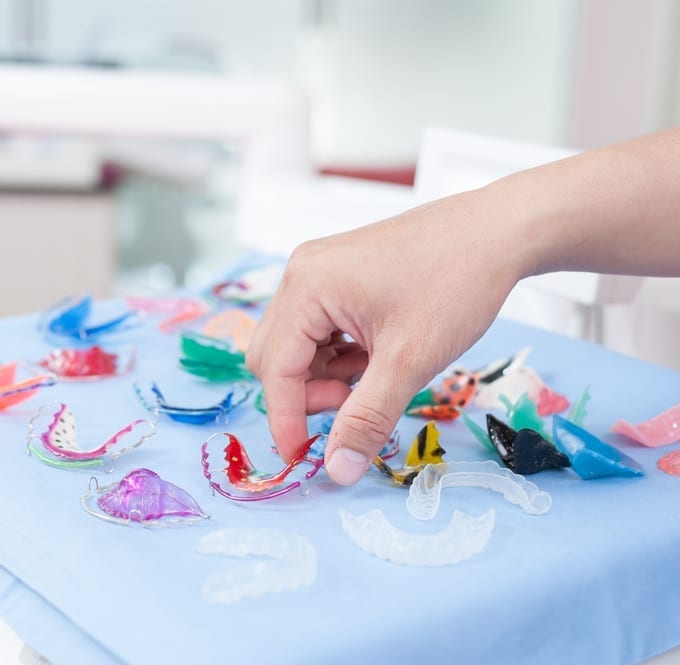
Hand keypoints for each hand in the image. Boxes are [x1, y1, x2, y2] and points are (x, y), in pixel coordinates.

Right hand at [246, 189, 523, 484]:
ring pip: (296, 346)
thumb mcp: (410, 361)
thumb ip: (367, 419)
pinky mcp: (337, 275)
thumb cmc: (457, 284)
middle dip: (306, 394)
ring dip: (326, 377)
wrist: (499, 230)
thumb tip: (337, 471)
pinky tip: (377, 357)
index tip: (304, 460)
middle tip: (355, 406)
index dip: (285, 420)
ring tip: (378, 376)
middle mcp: (301, 274)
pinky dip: (338, 356)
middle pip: (274, 356)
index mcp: (306, 288)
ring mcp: (318, 272)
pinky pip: (317, 329)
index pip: (275, 369)